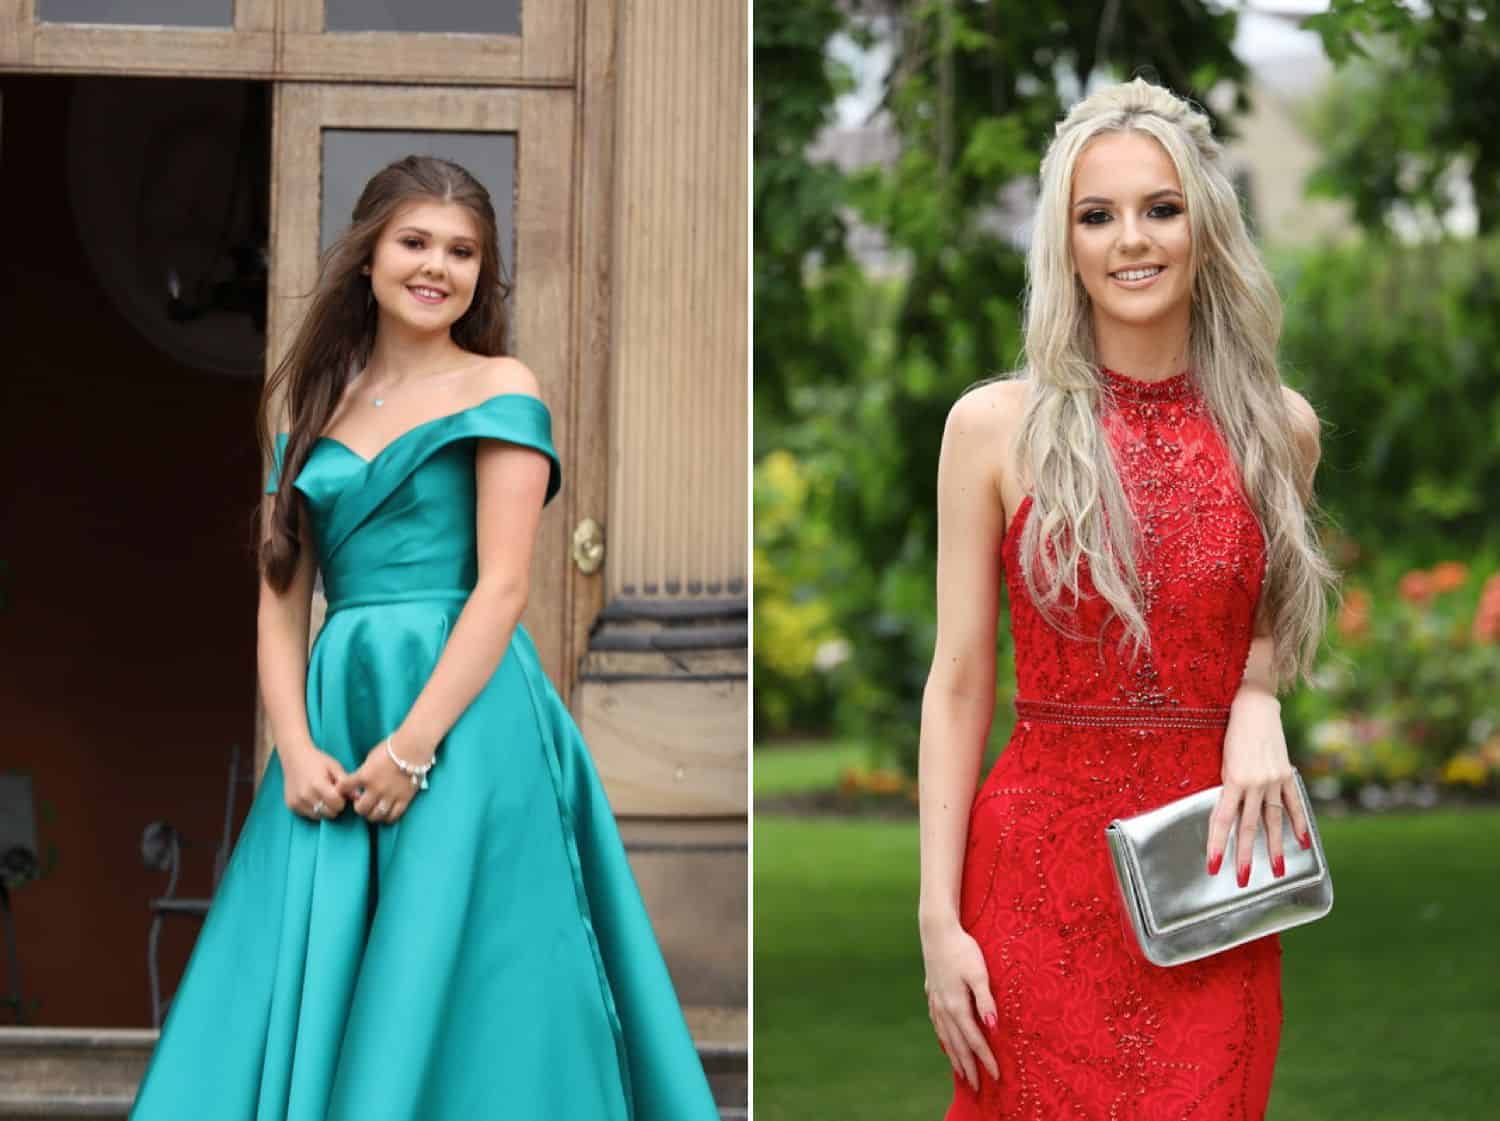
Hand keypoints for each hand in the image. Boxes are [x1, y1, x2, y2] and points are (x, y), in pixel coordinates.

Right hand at [280, 744, 348, 820]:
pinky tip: (313, 797)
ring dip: (324, 809)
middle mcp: (306, 795)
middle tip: (332, 795)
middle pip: (329, 813)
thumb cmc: (318, 760)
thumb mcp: (334, 767)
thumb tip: (358, 797)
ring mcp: (297, 802)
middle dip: (334, 806)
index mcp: (318, 784)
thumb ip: (346, 782)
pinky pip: (308, 815)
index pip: (336, 804)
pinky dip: (314, 810)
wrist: (294, 757)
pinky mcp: (291, 806)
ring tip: (322, 796)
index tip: (340, 793)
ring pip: (319, 816)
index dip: (342, 801)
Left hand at [335, 734, 433, 824]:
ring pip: (376, 816)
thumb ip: (365, 772)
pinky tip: (386, 813)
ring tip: (374, 810)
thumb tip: (361, 781)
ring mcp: (390, 796)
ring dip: (372, 815)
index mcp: (365, 775)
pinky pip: (393, 816)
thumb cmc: (391, 748)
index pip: (344, 788)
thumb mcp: (371, 758)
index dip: (342, 790)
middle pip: (361, 809)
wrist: (413, 748)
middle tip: (363, 803)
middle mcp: (376, 789)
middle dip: (359, 807)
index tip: (346, 790)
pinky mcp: (404, 799)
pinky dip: (387, 817)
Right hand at [921, 916, 998, 1092]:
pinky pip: (938, 1025)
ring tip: (961, 1072)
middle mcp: (944, 1009)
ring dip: (954, 1057)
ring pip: (945, 1037)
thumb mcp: (979, 973)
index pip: (974, 1040)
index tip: (996, 1076)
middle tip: (976, 1086)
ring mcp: (935, 1002)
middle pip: (958, 1045)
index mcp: (956, 1006)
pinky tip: (946, 1042)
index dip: (985, 1059)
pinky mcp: (932, 994)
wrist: (937, 931)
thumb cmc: (962, 949)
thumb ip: (986, 1001)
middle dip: (968, 1066)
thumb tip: (993, 1027)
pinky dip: (944, 1039)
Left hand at [1207, 689, 1312, 887]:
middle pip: (1249, 827)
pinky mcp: (1286, 774)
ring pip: (1273, 820)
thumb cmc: (1230, 732)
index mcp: (1233, 779)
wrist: (1254, 706)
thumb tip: (1227, 816)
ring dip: (1274, 848)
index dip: (1217, 844)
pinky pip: (1293, 803)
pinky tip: (1301, 843)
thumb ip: (1227, 787)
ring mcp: (1274, 779)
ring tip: (1277, 871)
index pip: (1222, 820)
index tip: (1213, 865)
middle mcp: (1255, 783)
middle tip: (1242, 879)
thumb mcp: (1221, 759)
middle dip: (1245, 855)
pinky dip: (1298, 823)